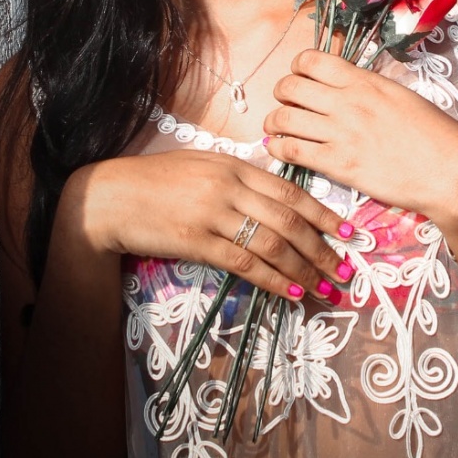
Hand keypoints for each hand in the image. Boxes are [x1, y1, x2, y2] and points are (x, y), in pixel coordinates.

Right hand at [65, 149, 354, 301]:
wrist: (108, 198)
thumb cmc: (157, 180)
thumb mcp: (204, 165)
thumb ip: (241, 177)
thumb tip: (279, 197)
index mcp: (236, 166)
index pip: (291, 191)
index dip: (324, 214)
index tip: (349, 232)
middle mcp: (229, 187)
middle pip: (289, 220)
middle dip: (322, 248)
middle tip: (345, 270)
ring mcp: (213, 214)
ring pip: (272, 244)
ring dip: (304, 269)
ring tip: (325, 288)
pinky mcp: (196, 241)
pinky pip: (243, 263)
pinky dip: (272, 279)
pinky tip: (290, 292)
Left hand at [262, 49, 457, 223]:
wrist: (451, 171)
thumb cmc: (437, 135)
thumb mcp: (403, 97)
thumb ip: (371, 90)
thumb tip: (351, 89)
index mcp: (366, 82)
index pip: (311, 60)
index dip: (297, 68)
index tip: (301, 80)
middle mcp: (348, 102)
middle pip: (290, 86)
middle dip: (281, 94)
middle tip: (287, 105)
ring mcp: (341, 133)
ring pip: (283, 118)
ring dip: (274, 123)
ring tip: (278, 130)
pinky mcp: (339, 165)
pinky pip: (292, 151)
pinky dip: (279, 149)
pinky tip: (283, 152)